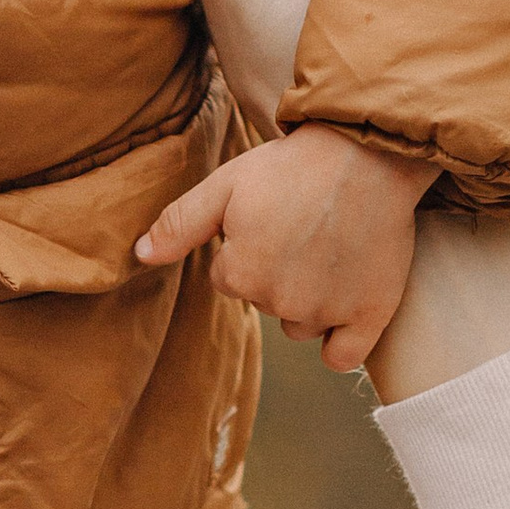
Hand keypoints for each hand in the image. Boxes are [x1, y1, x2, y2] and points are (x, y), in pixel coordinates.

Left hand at [137, 123, 431, 372]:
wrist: (368, 153)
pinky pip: (342, 355)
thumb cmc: (293, 165)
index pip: (230, 279)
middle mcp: (281, 301)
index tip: (273, 217)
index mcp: (241, 274)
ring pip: (302, 324)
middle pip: (267, 301)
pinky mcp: (370, 314)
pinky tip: (342, 312)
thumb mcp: (225, 184)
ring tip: (331, 249)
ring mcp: (328, 310)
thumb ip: (179, 224)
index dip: (247, 247)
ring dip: (309, 301)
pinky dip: (339, 342)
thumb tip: (140, 255)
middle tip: (304, 226)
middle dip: (277, 272)